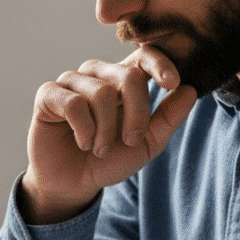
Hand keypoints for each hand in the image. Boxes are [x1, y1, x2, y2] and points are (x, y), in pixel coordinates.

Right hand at [20, 47, 197, 223]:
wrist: (72, 184)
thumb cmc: (107, 161)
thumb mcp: (146, 144)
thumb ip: (168, 119)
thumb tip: (190, 90)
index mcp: (123, 80)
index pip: (144, 55)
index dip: (160, 63)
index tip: (172, 84)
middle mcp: (98, 74)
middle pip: (129, 77)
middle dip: (136, 115)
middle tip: (129, 141)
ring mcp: (72, 81)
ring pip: (102, 93)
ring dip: (106, 130)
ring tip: (99, 148)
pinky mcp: (48, 94)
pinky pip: (74, 104)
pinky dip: (84, 130)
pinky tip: (82, 142)